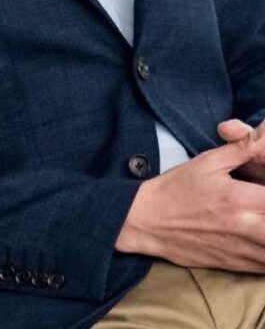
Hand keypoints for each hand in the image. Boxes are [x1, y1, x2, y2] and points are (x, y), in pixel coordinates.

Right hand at [115, 131, 264, 272]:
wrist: (148, 220)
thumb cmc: (177, 187)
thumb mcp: (208, 161)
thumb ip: (242, 148)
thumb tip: (263, 133)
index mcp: (237, 198)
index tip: (264, 187)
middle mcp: (242, 227)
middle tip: (262, 204)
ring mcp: (238, 250)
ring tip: (259, 218)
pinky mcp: (232, 265)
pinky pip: (263, 267)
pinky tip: (259, 238)